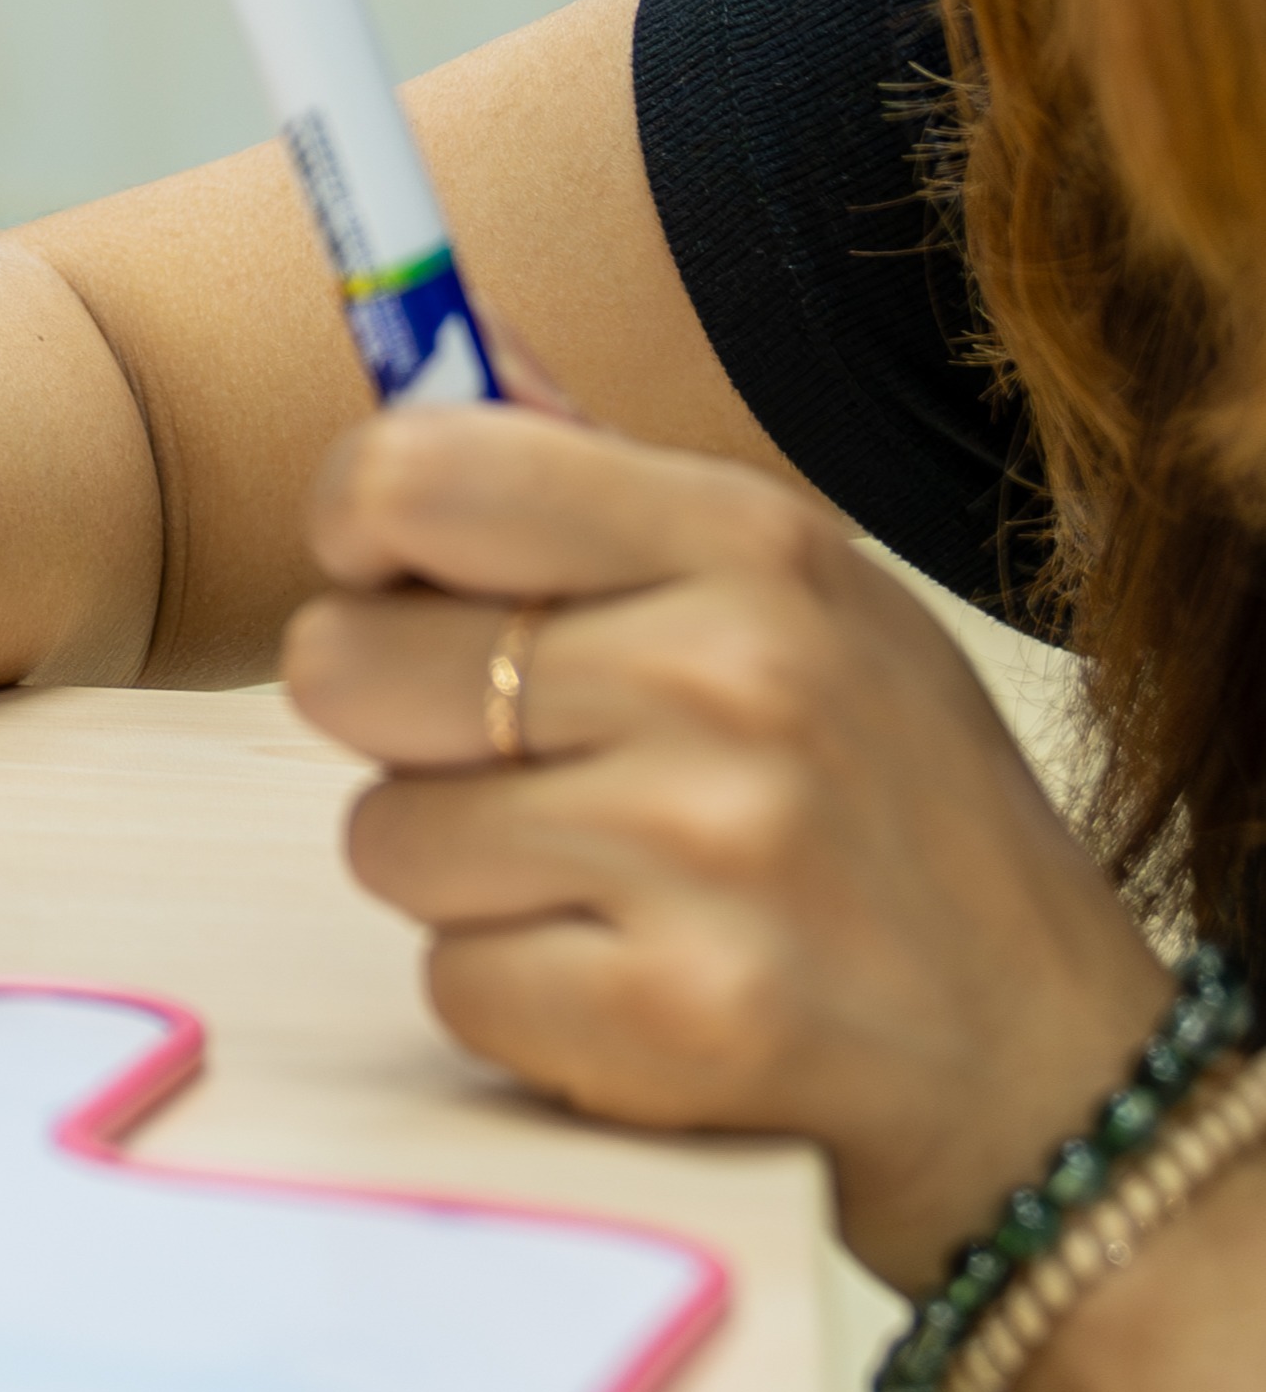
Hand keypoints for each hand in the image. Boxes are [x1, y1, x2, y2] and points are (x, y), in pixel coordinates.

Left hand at [282, 387, 1165, 1278]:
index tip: (381, 572)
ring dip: (460, 873)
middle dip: (395, 721)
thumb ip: (594, 473)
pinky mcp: (676, 1020)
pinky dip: (515, 995)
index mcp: (745, 539)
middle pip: (345, 663)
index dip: (354, 525)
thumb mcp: (792, 589)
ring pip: (385, 835)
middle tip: (517, 757)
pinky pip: (449, 981)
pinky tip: (632, 978)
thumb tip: (441, 331)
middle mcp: (726, 676)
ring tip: (605, 879)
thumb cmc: (887, 798)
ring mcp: (705, 852)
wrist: (1047, 1060)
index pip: (413, 471)